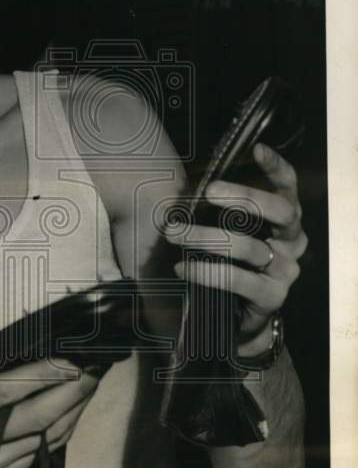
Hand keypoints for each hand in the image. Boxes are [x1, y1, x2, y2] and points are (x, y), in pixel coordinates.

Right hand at [0, 334, 98, 467]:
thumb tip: (7, 340)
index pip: (4, 389)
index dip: (43, 372)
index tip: (70, 355)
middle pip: (35, 414)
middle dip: (72, 388)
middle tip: (94, 364)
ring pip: (45, 434)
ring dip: (75, 407)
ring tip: (92, 379)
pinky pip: (43, 449)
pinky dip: (64, 426)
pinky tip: (74, 406)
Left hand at [165, 143, 308, 348]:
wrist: (240, 317)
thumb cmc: (230, 262)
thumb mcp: (227, 231)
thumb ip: (218, 211)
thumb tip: (182, 185)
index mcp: (285, 220)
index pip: (288, 188)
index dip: (276, 168)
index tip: (256, 149)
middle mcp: (293, 242)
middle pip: (280, 211)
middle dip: (243, 197)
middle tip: (208, 191)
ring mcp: (286, 270)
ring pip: (248, 246)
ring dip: (206, 237)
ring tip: (175, 234)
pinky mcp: (272, 297)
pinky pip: (238, 280)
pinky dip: (206, 272)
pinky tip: (182, 269)